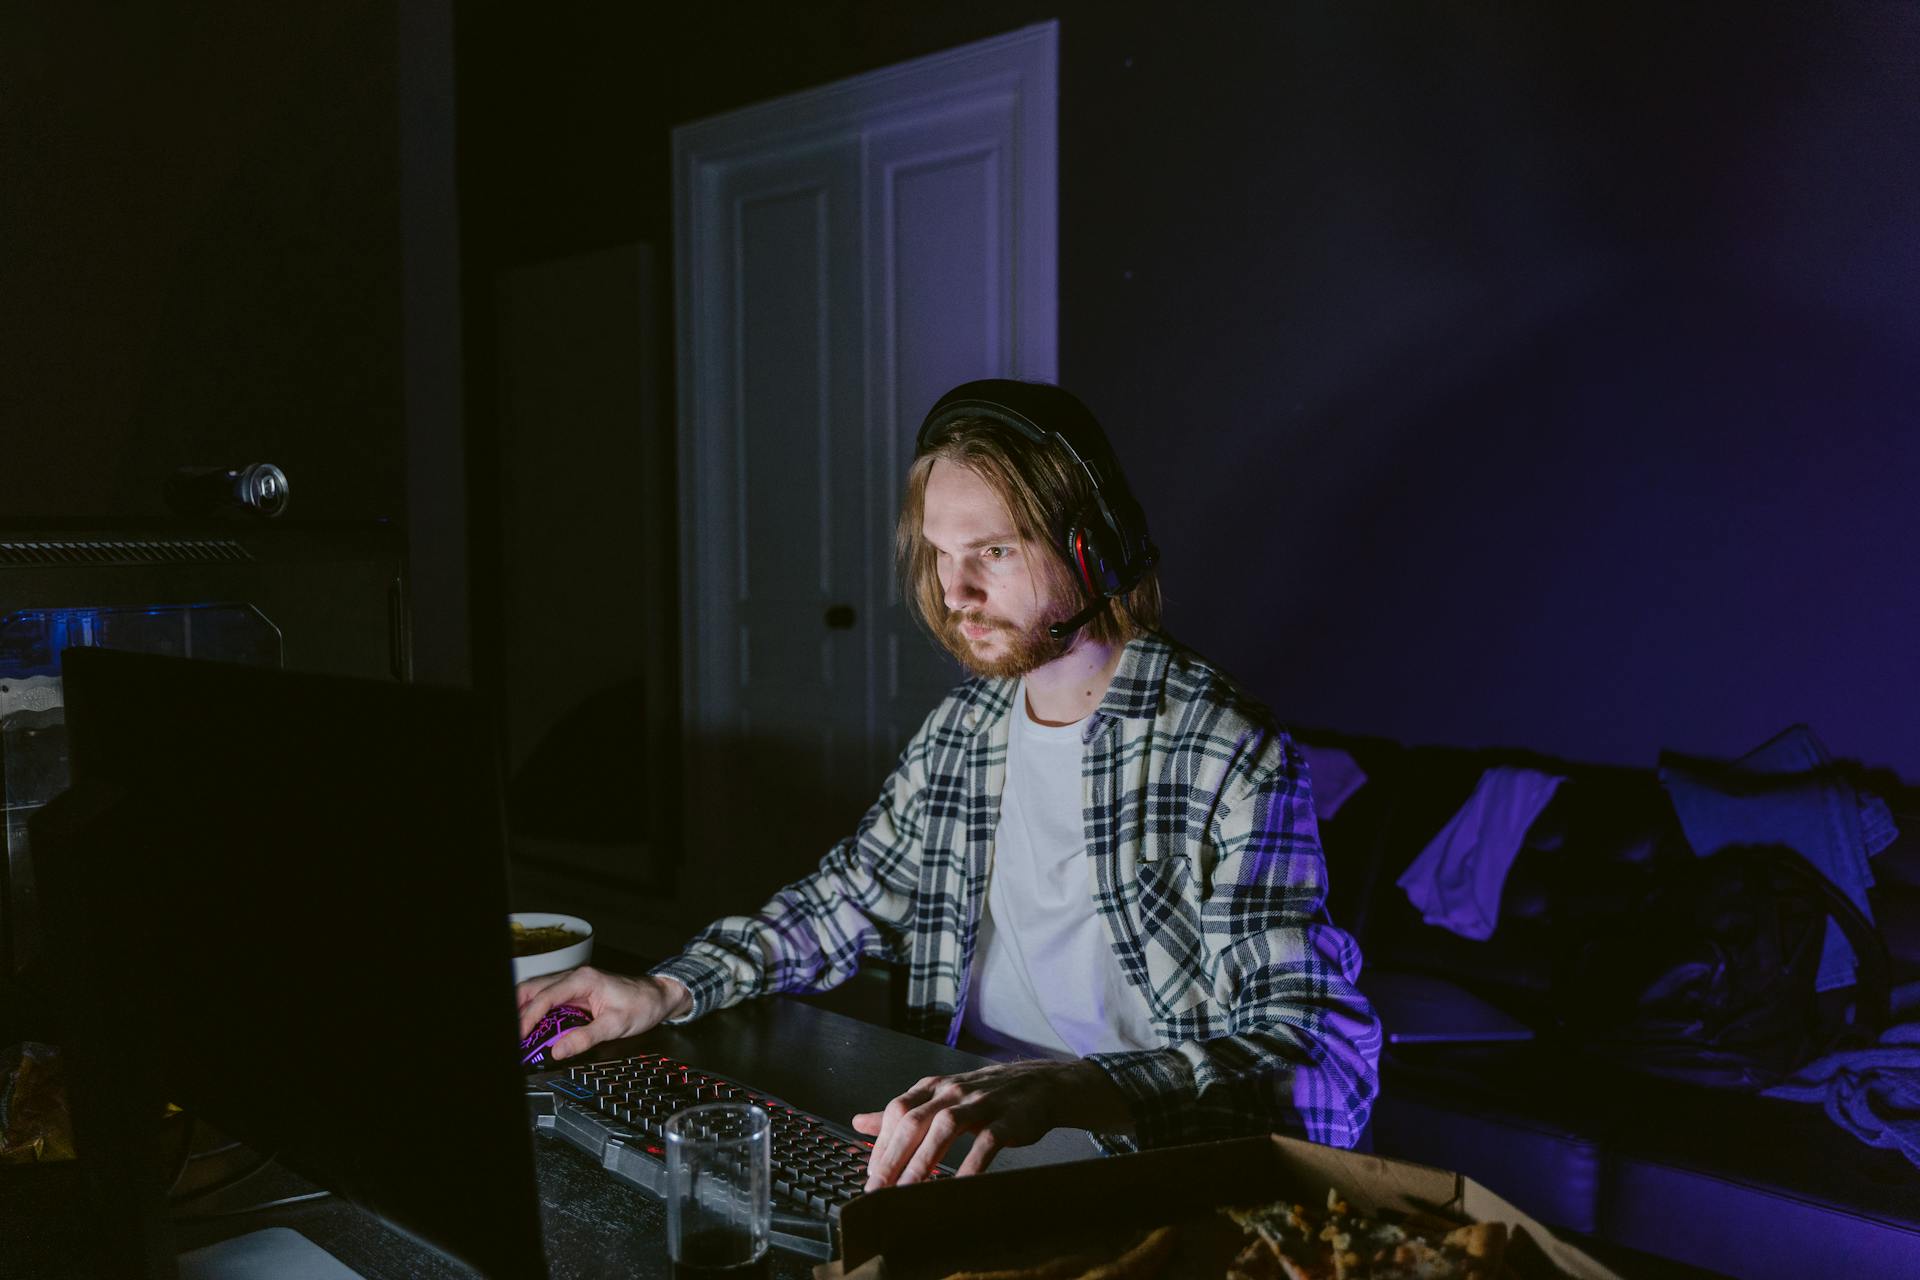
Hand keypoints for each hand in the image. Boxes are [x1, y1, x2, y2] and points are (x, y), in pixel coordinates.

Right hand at [515, 966, 691, 1061]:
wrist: (659, 995)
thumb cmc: (643, 1004)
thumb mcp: (616, 1025)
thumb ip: (585, 1038)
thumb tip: (558, 1051)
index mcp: (583, 980)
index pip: (545, 997)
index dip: (527, 1018)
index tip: (520, 1036)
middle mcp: (575, 977)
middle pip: (532, 989)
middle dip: (517, 1010)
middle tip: (514, 1034)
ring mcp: (574, 984)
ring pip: (537, 992)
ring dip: (524, 1010)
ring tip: (520, 1033)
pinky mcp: (576, 993)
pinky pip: (548, 1000)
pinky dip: (536, 1012)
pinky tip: (532, 1028)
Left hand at [850, 1058, 1129, 1187]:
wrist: (1039, 1084)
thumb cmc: (986, 1095)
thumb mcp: (940, 1097)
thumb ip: (901, 1112)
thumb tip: (859, 1123)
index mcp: (934, 1087)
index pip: (898, 1111)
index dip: (882, 1143)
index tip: (872, 1175)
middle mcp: (953, 1092)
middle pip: (915, 1120)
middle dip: (893, 1156)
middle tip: (879, 1189)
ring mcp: (980, 1103)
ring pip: (944, 1128)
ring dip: (923, 1160)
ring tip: (908, 1190)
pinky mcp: (1007, 1119)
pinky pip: (986, 1143)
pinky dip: (970, 1164)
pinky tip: (959, 1185)